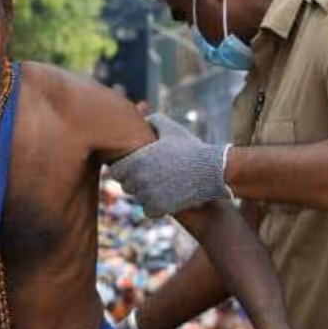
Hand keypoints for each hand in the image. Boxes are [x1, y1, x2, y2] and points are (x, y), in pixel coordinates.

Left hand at [108, 113, 230, 217]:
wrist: (213, 171)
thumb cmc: (191, 148)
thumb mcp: (172, 129)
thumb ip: (153, 120)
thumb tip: (141, 117)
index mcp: (136, 159)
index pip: (114, 171)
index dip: (124, 170)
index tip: (136, 168)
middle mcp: (138, 177)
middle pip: (126, 186)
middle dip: (135, 182)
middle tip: (152, 177)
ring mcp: (148, 194)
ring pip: (138, 199)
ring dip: (146, 195)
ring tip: (163, 186)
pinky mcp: (160, 208)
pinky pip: (148, 211)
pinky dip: (156, 207)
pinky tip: (167, 198)